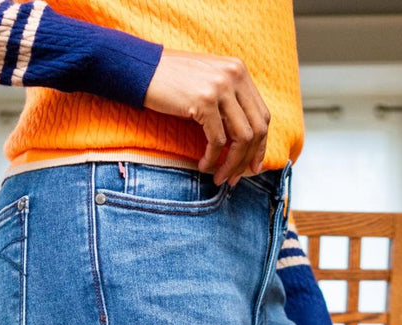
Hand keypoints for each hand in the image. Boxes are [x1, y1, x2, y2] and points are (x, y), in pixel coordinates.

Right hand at [142, 49, 269, 185]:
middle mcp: (234, 75)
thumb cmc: (171, 81)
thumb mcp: (207, 82)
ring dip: (231, 164)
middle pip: (257, 129)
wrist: (140, 69)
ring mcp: (221, 86)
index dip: (260, 146)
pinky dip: (213, 159)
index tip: (252, 167)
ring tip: (219, 178)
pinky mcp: (205, 100)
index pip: (262, 115)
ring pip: (241, 138)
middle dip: (248, 160)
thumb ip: (228, 100)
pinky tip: (204, 166)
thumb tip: (243, 139)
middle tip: (235, 179)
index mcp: (238, 70)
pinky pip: (218, 141)